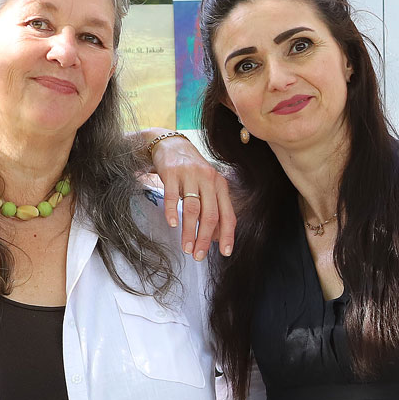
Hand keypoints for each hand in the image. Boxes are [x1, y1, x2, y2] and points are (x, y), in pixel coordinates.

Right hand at [145, 132, 235, 260]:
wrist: (170, 144)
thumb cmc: (191, 171)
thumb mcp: (206, 186)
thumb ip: (213, 208)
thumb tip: (217, 236)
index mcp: (220, 185)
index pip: (227, 214)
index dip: (228, 235)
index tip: (225, 252)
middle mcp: (208, 179)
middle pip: (210, 214)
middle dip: (205, 238)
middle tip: (199, 255)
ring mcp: (190, 175)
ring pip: (192, 208)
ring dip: (189, 231)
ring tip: (186, 247)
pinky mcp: (172, 172)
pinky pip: (172, 195)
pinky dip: (172, 211)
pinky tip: (172, 224)